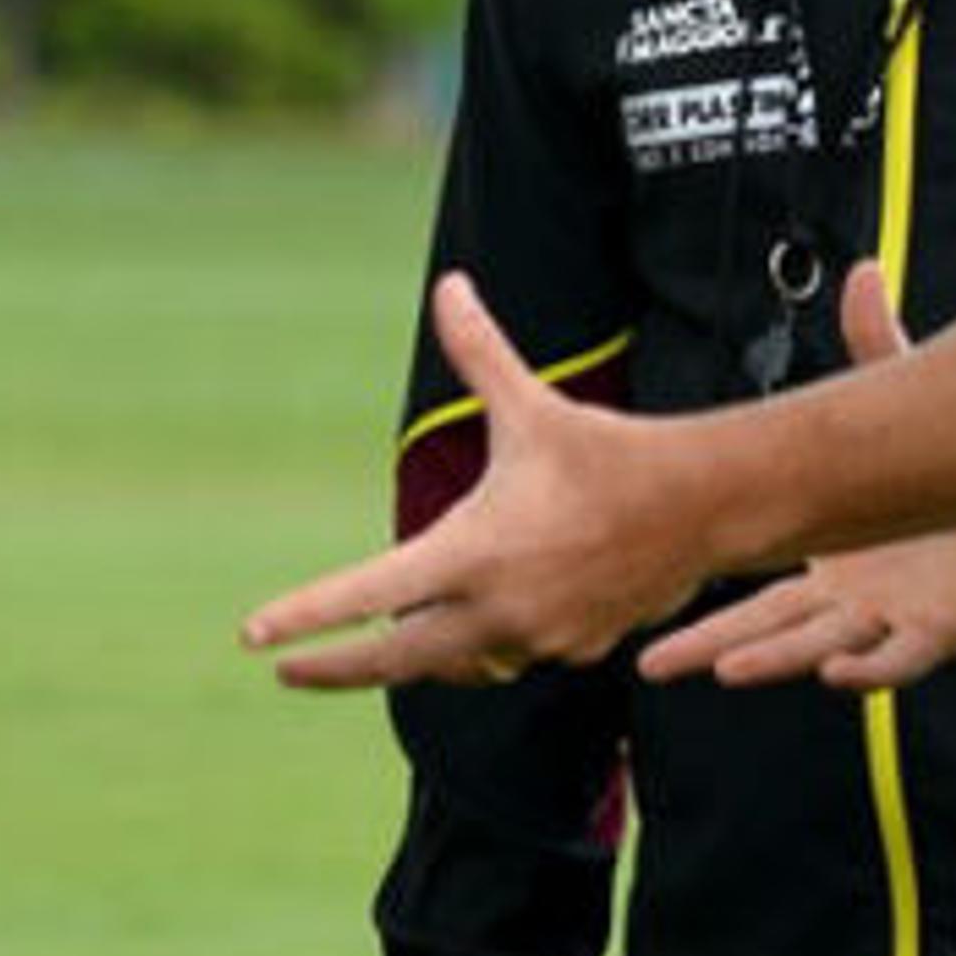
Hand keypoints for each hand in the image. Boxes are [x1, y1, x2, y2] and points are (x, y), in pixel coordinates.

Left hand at [241, 271, 704, 687]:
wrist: (702, 508)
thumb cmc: (607, 452)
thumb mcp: (532, 405)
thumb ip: (480, 353)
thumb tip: (449, 284)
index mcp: (472, 551)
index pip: (368, 595)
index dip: (306, 617)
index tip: (253, 638)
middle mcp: (497, 609)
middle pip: (393, 660)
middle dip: (335, 668)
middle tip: (286, 671)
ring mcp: (536, 642)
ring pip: (453, 665)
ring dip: (414, 656)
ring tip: (379, 645)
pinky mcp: (572, 655)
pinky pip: (507, 659)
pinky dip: (481, 647)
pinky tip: (475, 626)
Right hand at [638, 263, 955, 689]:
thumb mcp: (910, 409)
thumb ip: (877, 345)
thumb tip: (862, 274)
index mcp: (830, 560)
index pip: (756, 590)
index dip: (704, 607)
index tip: (648, 619)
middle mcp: (853, 600)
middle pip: (771, 629)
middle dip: (712, 645)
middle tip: (654, 663)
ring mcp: (894, 618)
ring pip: (824, 647)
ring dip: (777, 659)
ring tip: (729, 667)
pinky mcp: (943, 630)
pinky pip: (901, 659)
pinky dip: (871, 671)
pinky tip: (839, 673)